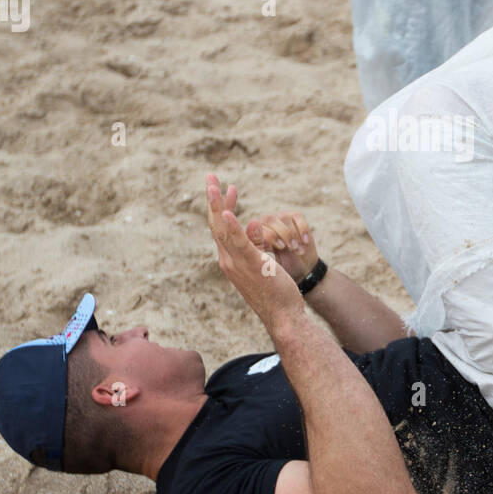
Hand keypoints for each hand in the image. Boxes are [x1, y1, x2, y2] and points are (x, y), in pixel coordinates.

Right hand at [206, 174, 303, 325]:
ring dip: (217, 205)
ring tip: (214, 185)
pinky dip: (231, 226)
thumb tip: (253, 222)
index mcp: (230, 261)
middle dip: (212, 199)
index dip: (219, 207)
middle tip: (209, 176)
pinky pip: (239, 242)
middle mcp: (228, 261)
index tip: (223, 188)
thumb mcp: (263, 264)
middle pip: (216, 224)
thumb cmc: (275, 293)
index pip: (221, 229)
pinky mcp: (252, 264)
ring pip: (223, 229)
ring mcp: (237, 263)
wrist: (283, 317)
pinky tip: (226, 210)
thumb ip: (256, 245)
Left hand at [245, 211, 317, 283]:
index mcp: (255, 235)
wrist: (300, 269)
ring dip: (293, 235)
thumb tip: (253, 225)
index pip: (258, 228)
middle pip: (270, 219)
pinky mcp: (294, 217)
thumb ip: (261, 245)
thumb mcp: (270, 261)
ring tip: (298, 250)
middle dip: (283, 234)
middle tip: (291, 248)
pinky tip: (305, 242)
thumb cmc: (281, 265)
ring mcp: (279, 218)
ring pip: (284, 217)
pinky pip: (297, 217)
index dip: (271, 236)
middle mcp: (265, 224)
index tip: (281, 247)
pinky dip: (303, 230)